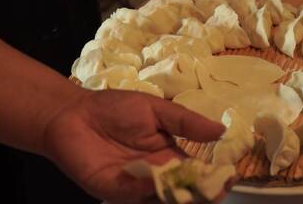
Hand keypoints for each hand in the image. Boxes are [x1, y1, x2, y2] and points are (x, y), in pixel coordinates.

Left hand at [42, 89, 225, 203]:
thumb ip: (185, 122)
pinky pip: (135, 195)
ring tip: (192, 190)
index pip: (196, 172)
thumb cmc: (115, 108)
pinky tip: (158, 181)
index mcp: (168, 155)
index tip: (229, 177)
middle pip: (184, 191)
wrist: (74, 112)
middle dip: (201, 193)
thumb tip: (221, 130)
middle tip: (215, 190)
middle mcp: (156, 175)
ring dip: (178, 196)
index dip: (213, 177)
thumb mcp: (155, 109)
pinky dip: (148, 191)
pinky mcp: (113, 190)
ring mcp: (135, 186)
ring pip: (163, 199)